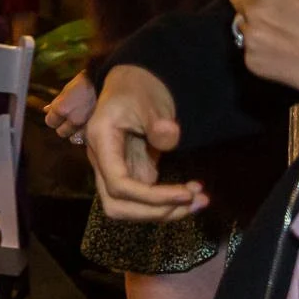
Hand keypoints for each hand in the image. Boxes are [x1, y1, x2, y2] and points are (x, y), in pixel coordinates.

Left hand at [43, 71, 96, 143]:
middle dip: (63, 126)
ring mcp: (86, 125)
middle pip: (61, 132)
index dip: (53, 118)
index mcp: (62, 109)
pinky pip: (86, 137)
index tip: (57, 115)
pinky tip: (88, 125)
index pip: (50, 122)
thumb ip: (56, 102)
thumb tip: (46, 110)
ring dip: (75, 132)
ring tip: (79, 122)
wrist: (106, 82)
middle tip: (69, 118)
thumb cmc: (84, 83)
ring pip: (74, 137)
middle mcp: (73, 120)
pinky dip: (85, 133)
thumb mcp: (67, 90)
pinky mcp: (98, 128)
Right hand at [84, 64, 205, 220]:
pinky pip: (142, 201)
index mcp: (101, 141)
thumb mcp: (150, 100)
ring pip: (127, 209)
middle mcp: (102, 161)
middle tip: (192, 200)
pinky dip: (166, 205)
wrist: (134, 86)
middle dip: (155, 211)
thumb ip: (157, 120)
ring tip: (197, 201)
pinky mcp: (130, 174)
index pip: (118, 184)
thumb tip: (168, 136)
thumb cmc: (140, 90)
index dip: (151, 197)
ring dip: (162, 213)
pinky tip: (191, 195)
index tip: (186, 193)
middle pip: (117, 205)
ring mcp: (114, 170)